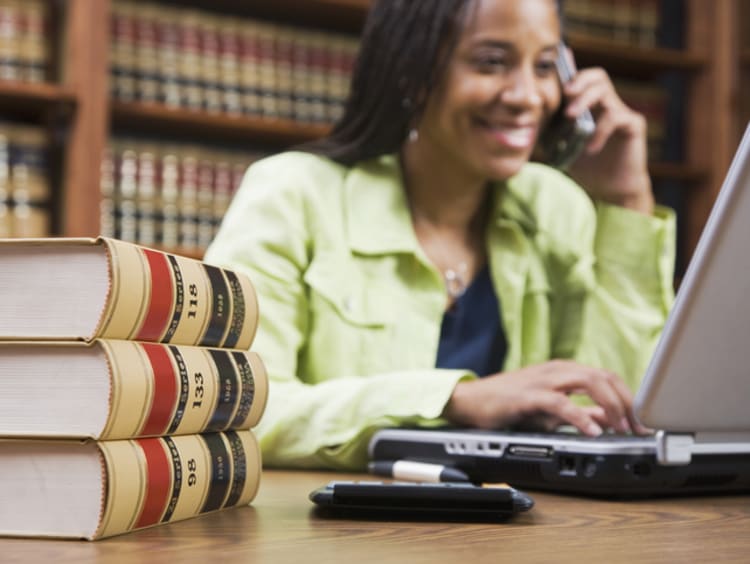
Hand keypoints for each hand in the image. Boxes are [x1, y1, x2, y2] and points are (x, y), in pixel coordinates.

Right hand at [443, 360, 646, 435]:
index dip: (630, 399)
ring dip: (611, 405)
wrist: (469, 401)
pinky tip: (592, 431)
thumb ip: (579, 413)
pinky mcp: (528, 395)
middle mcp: (557, 371)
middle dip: (628, 403)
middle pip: (605, 377)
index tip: (643, 423)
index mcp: (564, 371)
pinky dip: (580, 416)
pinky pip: (560, 402)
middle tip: (638, 429)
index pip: (608, 377)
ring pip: (589, 381)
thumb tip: (609, 420)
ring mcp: (543, 380)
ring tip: (622, 428)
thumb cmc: (507, 404)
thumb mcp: (550, 411)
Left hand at [563, 65, 653, 214]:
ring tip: (572, 117)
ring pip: (605, 92)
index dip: (569, 70)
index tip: (555, 64)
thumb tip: (526, 119)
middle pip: (597, 76)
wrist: (610, 190)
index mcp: (589, 106)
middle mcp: (606, 104)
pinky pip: (616, 118)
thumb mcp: (562, 147)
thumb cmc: (586, 168)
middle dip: (579, 81)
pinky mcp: (633, 125)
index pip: (580, 80)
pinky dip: (600, 131)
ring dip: (586, 100)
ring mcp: (621, 113)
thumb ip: (550, 130)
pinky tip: (590, 148)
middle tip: (566, 93)